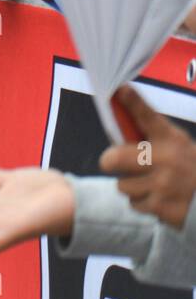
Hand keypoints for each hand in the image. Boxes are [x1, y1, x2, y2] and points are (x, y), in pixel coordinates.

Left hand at [99, 85, 195, 229]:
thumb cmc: (186, 166)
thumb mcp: (175, 143)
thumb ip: (147, 133)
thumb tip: (117, 109)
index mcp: (170, 139)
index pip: (148, 117)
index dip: (133, 103)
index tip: (121, 89)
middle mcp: (168, 160)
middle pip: (112, 159)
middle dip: (111, 161)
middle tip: (117, 162)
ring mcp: (165, 186)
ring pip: (123, 185)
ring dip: (133, 186)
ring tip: (153, 184)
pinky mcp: (163, 208)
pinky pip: (134, 204)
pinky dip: (143, 203)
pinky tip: (160, 198)